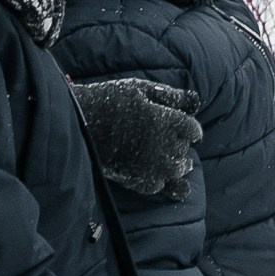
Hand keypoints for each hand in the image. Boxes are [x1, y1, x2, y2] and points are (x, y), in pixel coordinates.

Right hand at [71, 74, 201, 200]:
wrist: (80, 124)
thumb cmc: (111, 100)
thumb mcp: (141, 89)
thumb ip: (171, 96)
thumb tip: (195, 100)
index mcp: (168, 120)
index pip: (192, 130)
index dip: (189, 129)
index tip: (185, 129)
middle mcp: (165, 145)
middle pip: (184, 150)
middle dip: (179, 145)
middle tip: (168, 141)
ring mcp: (153, 165)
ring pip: (177, 170)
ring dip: (175, 164)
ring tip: (165, 158)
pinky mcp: (138, 181)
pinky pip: (159, 186)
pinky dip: (159, 179)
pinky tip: (152, 171)